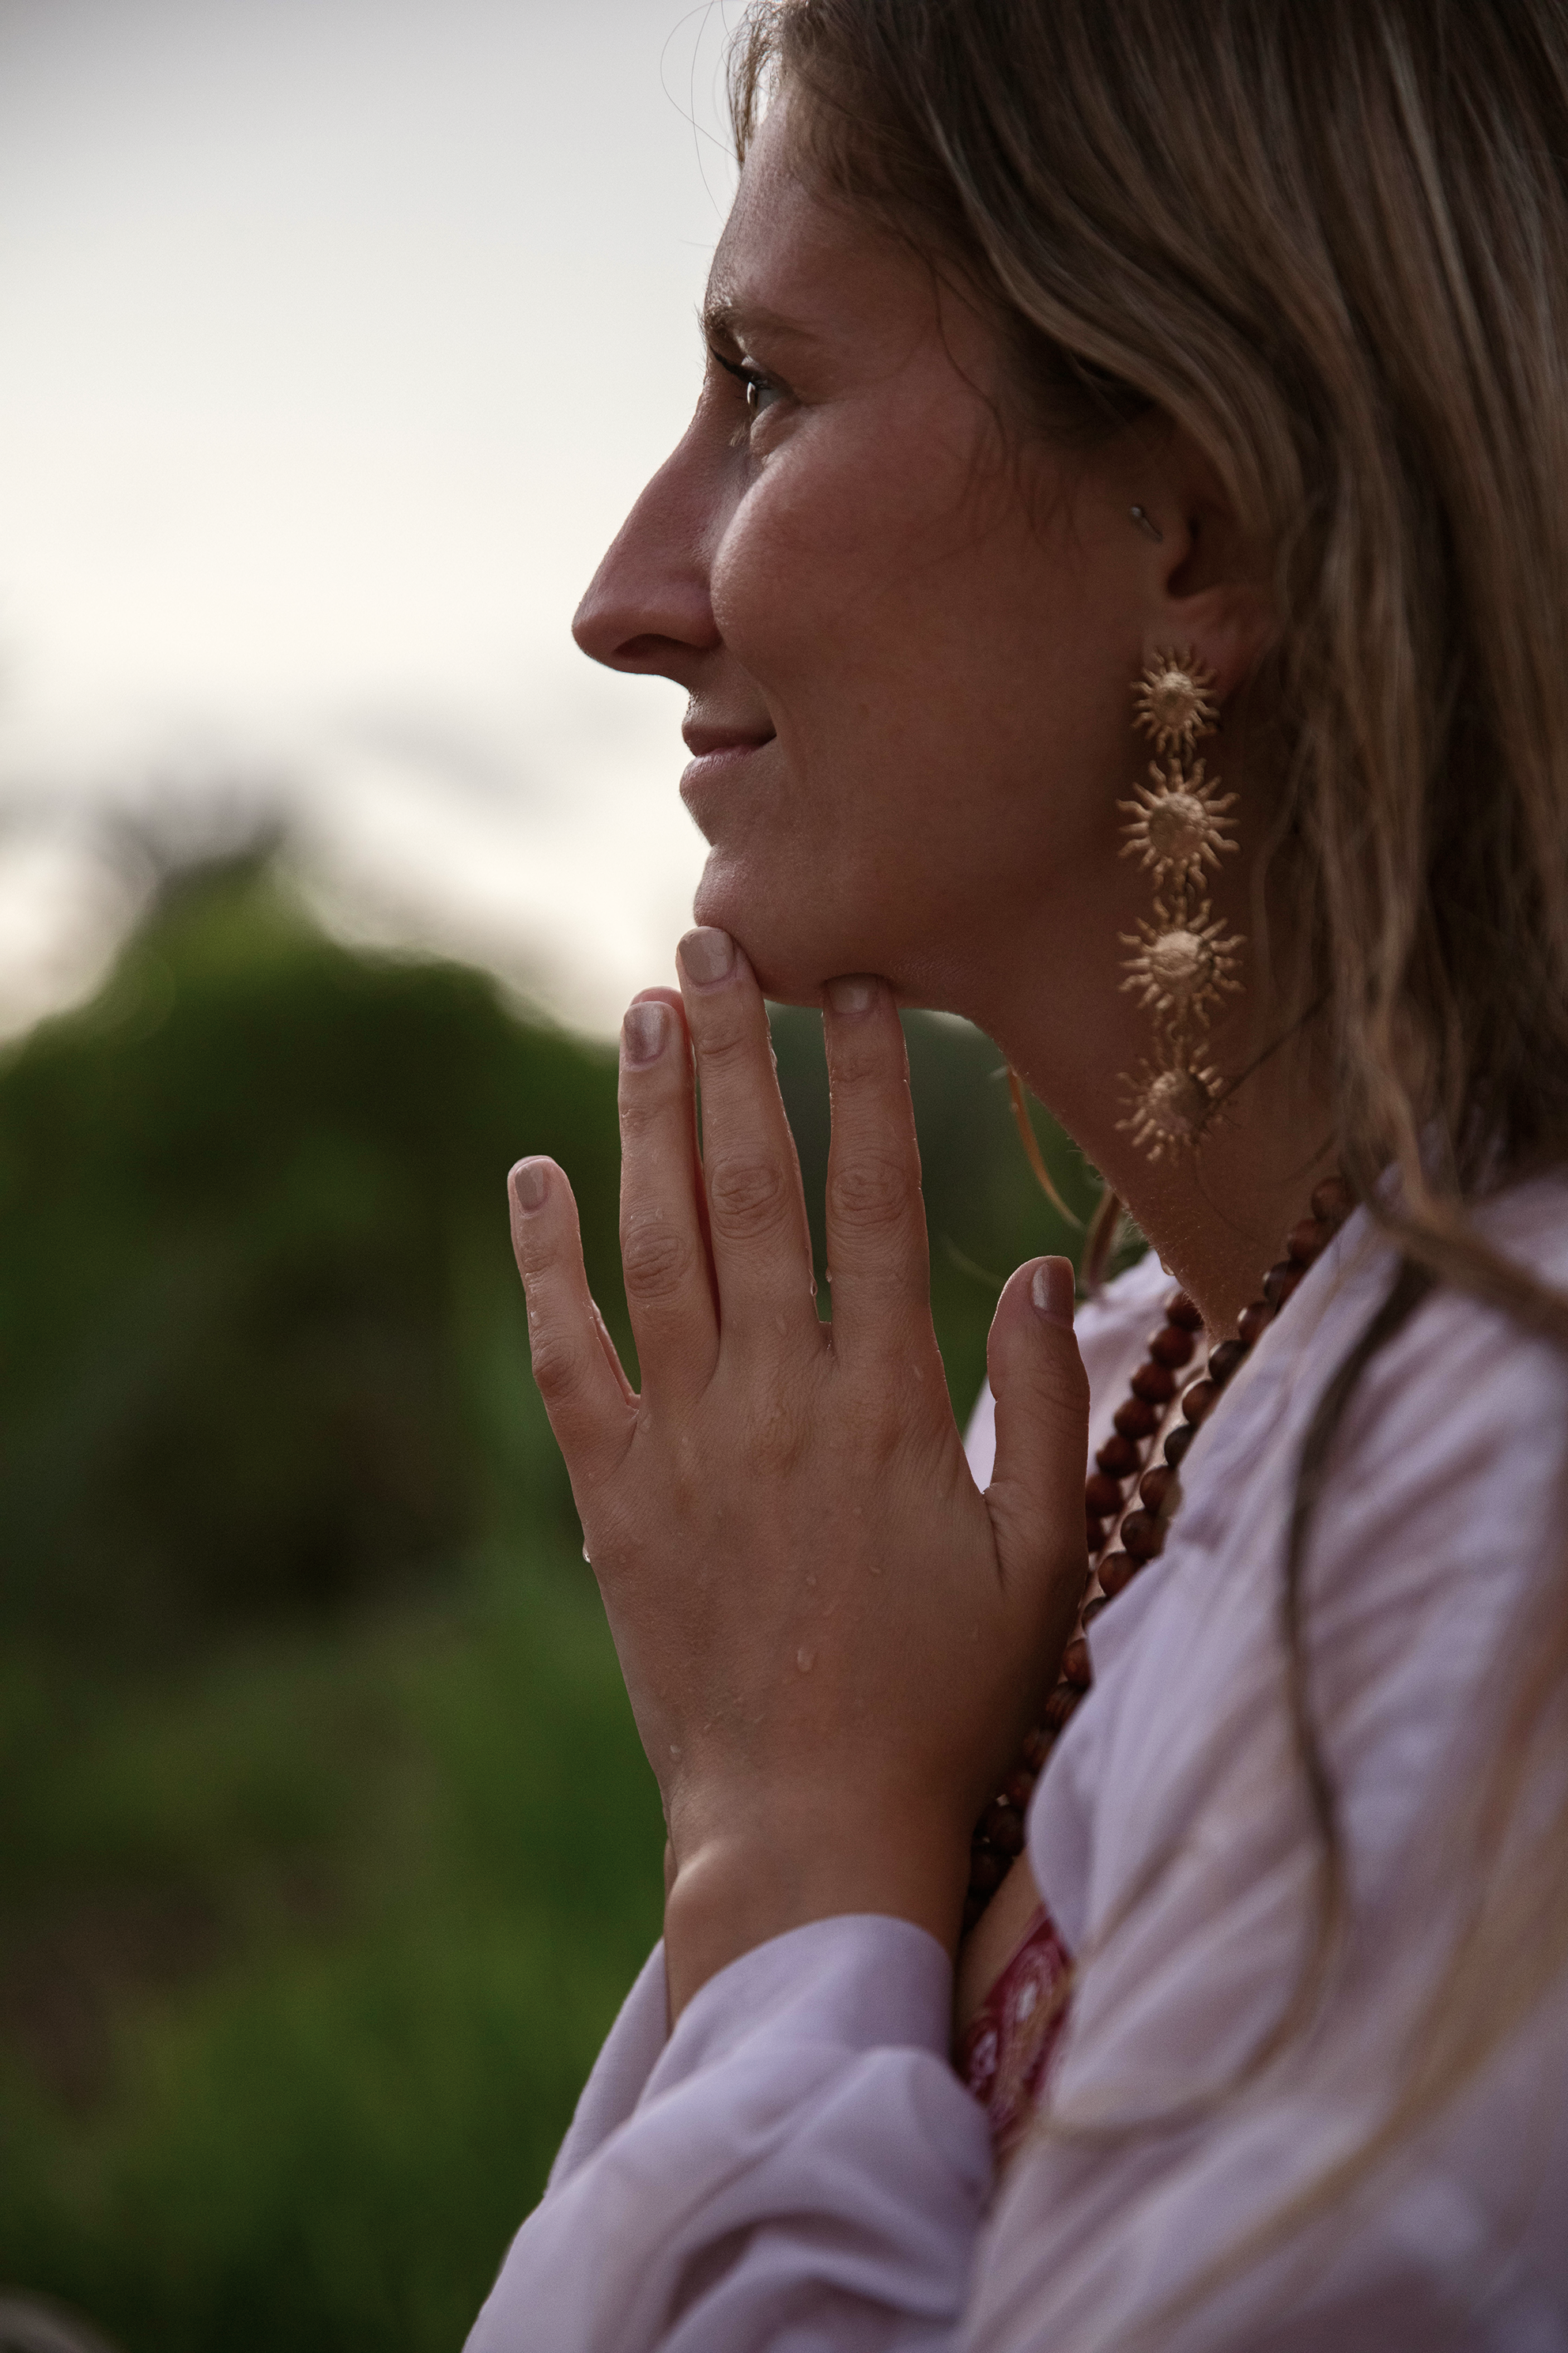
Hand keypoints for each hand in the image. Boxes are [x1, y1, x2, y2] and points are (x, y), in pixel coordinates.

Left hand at [508, 927, 1089, 2015]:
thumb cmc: (947, 1697)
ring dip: (648, 1120)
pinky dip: (545, 1260)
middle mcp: (781, 1398)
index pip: (877, 1202)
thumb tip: (1032, 1261)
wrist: (810, 1825)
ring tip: (642, 1012)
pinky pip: (567, 1354)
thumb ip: (1046, 1404)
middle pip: (753, 1190)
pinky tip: (534, 1172)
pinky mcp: (612, 1496)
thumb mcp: (1043, 1557)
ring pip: (659, 1245)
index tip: (852, 992)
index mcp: (892, 1404)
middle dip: (738, 1056)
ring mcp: (686, 1442)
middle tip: (716, 944)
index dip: (866, 1087)